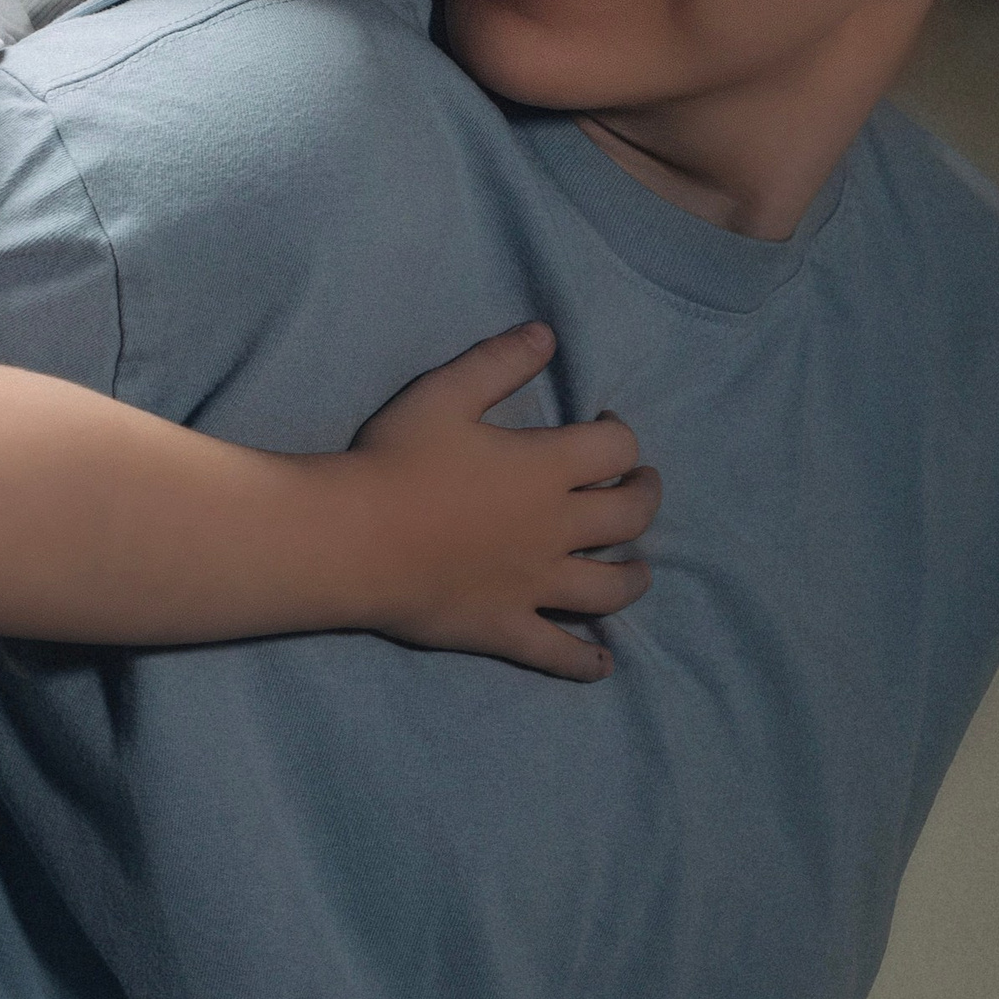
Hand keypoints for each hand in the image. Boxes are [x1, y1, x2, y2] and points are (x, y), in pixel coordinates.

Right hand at [349, 323, 657, 680]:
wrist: (353, 539)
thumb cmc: (394, 460)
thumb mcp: (445, 394)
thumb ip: (500, 362)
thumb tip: (548, 334)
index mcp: (545, 469)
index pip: (616, 450)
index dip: (620, 437)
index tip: (605, 431)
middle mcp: (556, 528)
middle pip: (630, 517)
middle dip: (645, 497)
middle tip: (640, 488)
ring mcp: (536, 585)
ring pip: (611, 588)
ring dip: (634, 576)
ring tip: (637, 569)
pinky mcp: (507, 627)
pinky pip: (558, 652)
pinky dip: (586, 661)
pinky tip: (604, 664)